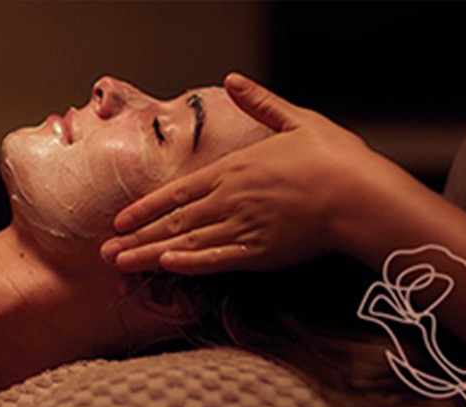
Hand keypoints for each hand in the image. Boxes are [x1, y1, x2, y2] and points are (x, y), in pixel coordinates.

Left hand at [100, 73, 408, 274]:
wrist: (361, 195)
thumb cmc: (334, 158)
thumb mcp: (296, 120)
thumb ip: (260, 103)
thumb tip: (234, 79)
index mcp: (235, 169)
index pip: (176, 192)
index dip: (145, 208)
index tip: (120, 220)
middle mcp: (231, 199)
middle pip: (173, 221)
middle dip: (136, 238)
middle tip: (104, 253)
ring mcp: (244, 227)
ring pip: (187, 242)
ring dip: (151, 255)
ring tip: (121, 264)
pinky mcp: (262, 251)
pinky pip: (218, 259)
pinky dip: (191, 263)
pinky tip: (167, 267)